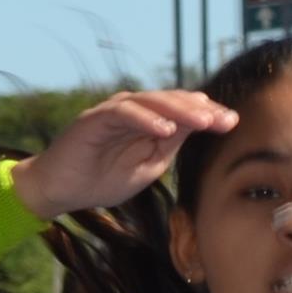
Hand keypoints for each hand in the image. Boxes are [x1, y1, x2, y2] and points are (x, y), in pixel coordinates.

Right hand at [14, 88, 235, 220]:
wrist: (60, 191)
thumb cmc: (101, 180)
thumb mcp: (147, 166)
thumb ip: (170, 145)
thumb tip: (200, 125)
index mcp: (148, 121)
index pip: (181, 110)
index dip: (207, 114)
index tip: (232, 123)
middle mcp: (133, 110)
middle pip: (171, 101)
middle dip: (201, 110)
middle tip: (225, 120)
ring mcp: (113, 111)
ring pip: (151, 102)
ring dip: (179, 111)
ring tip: (203, 121)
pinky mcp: (94, 118)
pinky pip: (124, 113)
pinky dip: (146, 119)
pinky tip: (165, 129)